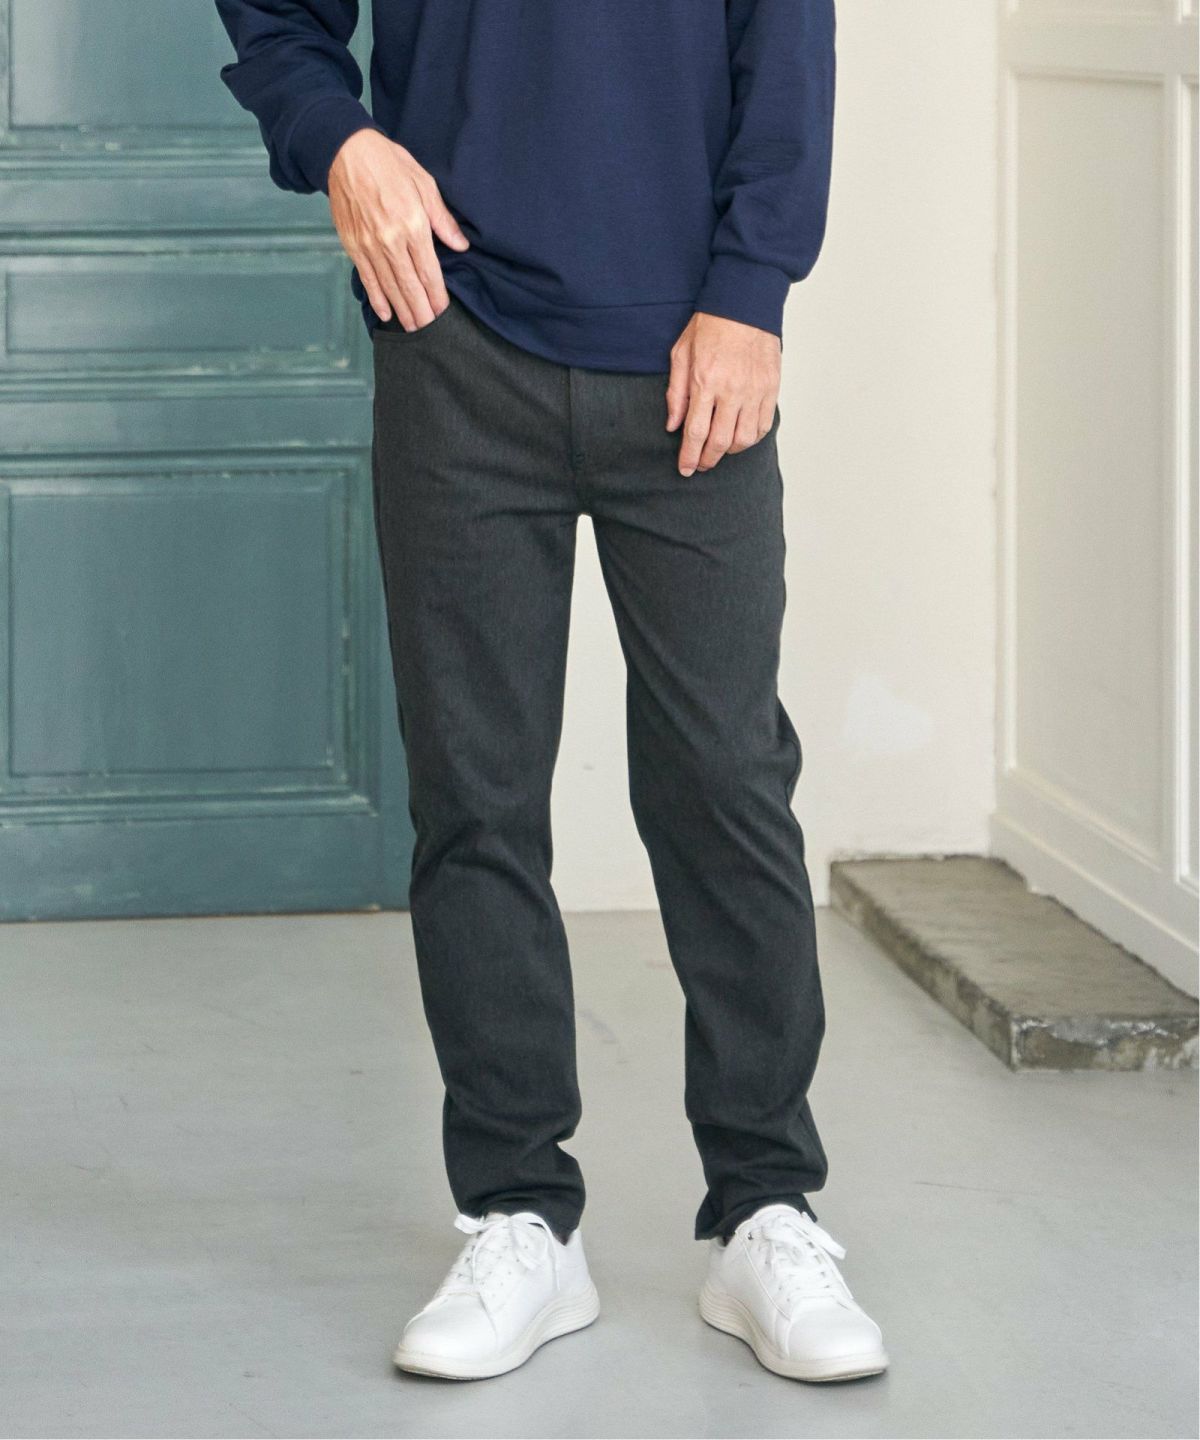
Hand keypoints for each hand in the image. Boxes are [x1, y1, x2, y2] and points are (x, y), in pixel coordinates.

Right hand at [328, 129, 469, 330]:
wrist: (345, 152)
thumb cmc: (389, 164)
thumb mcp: (424, 184)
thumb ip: (442, 219)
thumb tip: (460, 245)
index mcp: (412, 225)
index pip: (429, 271)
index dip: (437, 295)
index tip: (443, 311)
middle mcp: (390, 240)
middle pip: (410, 285)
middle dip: (421, 311)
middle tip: (430, 331)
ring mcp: (369, 245)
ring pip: (389, 287)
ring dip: (402, 310)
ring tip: (413, 329)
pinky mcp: (353, 245)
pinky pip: (367, 278)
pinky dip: (376, 298)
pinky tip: (386, 314)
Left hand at [666, 312, 780, 476]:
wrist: (745, 303)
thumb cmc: (710, 325)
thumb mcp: (681, 354)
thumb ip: (676, 393)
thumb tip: (673, 425)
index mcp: (705, 382)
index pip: (696, 433)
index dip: (689, 456)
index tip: (685, 469)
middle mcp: (731, 391)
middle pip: (720, 442)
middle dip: (708, 460)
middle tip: (700, 465)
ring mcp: (754, 391)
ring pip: (744, 439)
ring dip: (730, 452)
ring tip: (719, 449)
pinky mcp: (770, 388)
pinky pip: (763, 425)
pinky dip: (751, 438)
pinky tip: (740, 436)